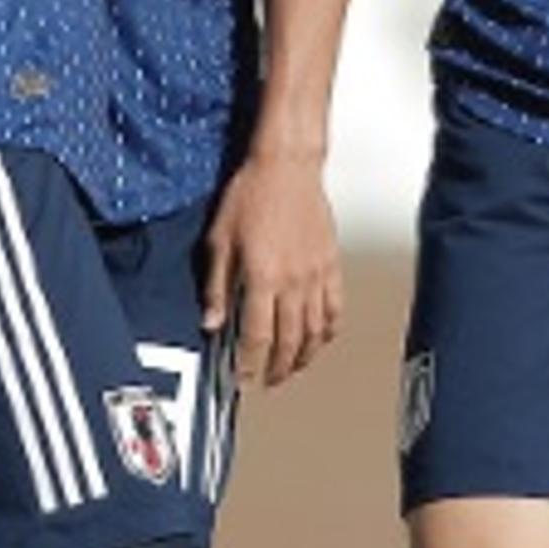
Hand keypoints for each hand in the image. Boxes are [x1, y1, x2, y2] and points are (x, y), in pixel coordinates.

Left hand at [201, 147, 342, 388]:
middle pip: (290, 340)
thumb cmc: (251, 195)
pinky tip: (322, 337)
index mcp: (262, 278)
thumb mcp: (219, 240)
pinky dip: (330, 329)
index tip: (244, 376)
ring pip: (316, 330)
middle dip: (279, 367)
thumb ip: (217, 286)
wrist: (287, 167)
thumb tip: (212, 322)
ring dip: (305, 355)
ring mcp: (317, 274)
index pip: (258, 337)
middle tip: (270, 380)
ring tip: (294, 366)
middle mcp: (293, 282)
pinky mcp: (332, 264)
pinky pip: (337, 306)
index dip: (250, 363)